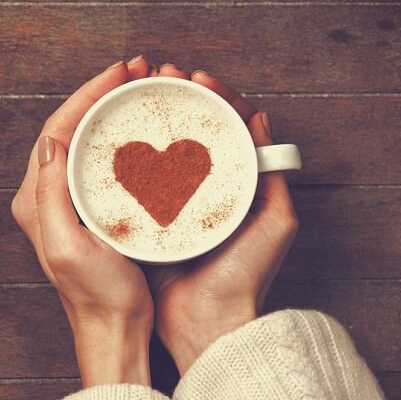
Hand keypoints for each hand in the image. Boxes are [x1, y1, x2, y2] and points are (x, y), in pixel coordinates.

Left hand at [11, 56, 155, 387]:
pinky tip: (140, 130)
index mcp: (36, 201)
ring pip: (85, 141)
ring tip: (140, 89)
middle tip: (135, 71)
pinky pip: (99, 161)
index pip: (57, 129)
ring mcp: (68, 204)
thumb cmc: (99, 298)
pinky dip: (118, 138)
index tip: (119, 73)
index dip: (87, 95)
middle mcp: (46, 197)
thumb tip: (51, 140)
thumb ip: (51, 196)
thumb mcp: (69, 248)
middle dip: (100, 95)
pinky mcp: (89, 212)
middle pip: (69, 128)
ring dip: (109, 111)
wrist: (115, 332)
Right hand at [146, 64, 298, 373]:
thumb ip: (274, 176)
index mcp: (236, 187)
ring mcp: (174, 203)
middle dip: (180, 99)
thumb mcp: (276, 223)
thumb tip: (261, 120)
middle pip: (193, 133)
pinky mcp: (149, 219)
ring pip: (165, 150)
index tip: (199, 80)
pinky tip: (124, 135)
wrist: (207, 322)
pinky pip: (142, 180)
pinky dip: (135, 155)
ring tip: (143, 92)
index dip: (215, 99)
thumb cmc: (244, 276)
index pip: (227, 130)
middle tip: (164, 76)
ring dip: (157, 119)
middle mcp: (204, 190)